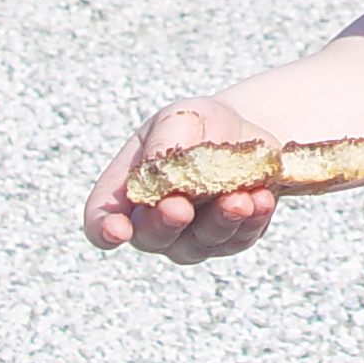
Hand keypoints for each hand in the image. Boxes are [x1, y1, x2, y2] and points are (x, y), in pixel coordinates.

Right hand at [82, 97, 279, 265]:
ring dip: (219, 222)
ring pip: (198, 244)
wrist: (244, 130)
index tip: (117, 230)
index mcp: (126, 190)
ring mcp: (191, 237)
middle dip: (166, 224)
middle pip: (151, 237)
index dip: (104, 229)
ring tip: (239, 199)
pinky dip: (252, 220)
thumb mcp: (179, 118)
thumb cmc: (198, 124)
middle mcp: (153, 222)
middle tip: (181, 207)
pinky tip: (262, 199)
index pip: (101, 219)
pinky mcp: (230, 239)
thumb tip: (159, 165)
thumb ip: (164, 141)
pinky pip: (238, 239)